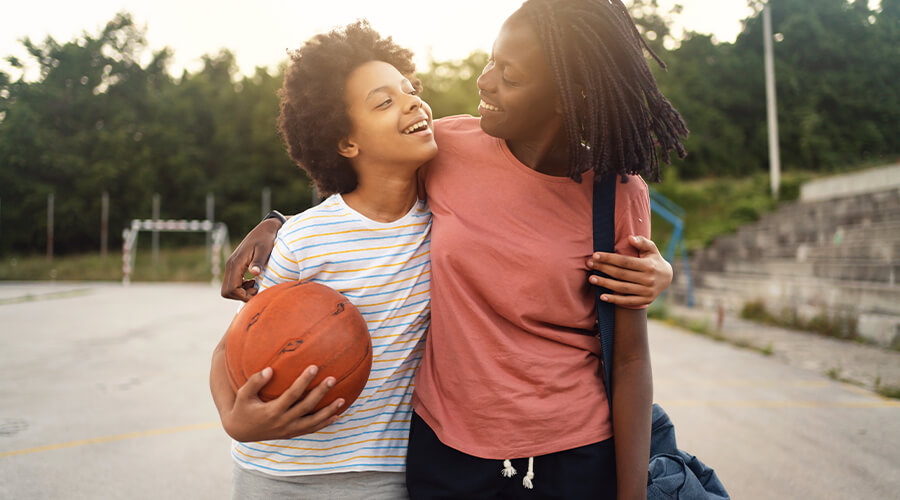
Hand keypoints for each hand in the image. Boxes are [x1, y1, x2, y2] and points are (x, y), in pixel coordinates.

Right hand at [221, 218, 281, 301]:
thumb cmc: (266, 239)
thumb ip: (259, 261)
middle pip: (226, 292)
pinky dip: (241, 287)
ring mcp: (231, 266)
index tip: (257, 292)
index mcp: (235, 263)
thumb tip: (254, 273)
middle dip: (240, 296)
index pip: (231, 289)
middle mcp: (230, 265)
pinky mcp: (235, 266)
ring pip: (228, 288)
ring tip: (256, 285)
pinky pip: (233, 283)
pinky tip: (253, 282)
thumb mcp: (265, 250)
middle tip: (256, 290)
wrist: (265, 229)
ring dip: (241, 292)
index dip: (243, 296)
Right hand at [221, 365, 343, 441]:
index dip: (304, 381)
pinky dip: (324, 423)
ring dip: (328, 411)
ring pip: (313, 422)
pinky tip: (336, 415)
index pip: (292, 394)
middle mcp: (283, 422)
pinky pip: (311, 429)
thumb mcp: (243, 394)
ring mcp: (289, 430)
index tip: (314, 367)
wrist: (241, 431)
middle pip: (306, 407)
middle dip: (321, 393)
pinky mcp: (291, 434)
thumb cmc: (242, 407)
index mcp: (272, 411)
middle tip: (333, 379)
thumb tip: (270, 369)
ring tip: (342, 400)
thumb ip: (255, 382)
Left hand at [586, 235, 672, 307]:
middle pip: (621, 274)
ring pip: (622, 288)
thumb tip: (630, 238)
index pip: (625, 262)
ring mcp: (646, 291)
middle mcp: (648, 279)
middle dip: (603, 269)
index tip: (595, 255)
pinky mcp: (645, 300)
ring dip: (605, 284)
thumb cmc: (654, 260)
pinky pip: (627, 301)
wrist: (667, 278)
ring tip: (591, 279)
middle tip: (589, 264)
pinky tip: (602, 296)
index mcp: (648, 266)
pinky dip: (614, 299)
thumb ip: (642, 242)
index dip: (609, 258)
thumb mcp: (651, 249)